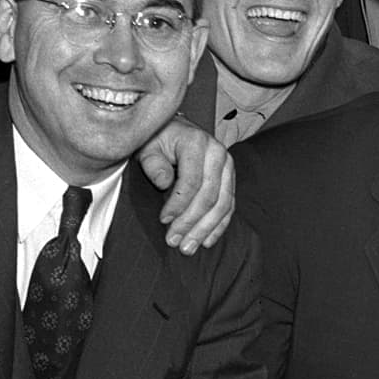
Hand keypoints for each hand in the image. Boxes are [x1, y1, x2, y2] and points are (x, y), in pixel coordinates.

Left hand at [136, 120, 232, 255]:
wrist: (174, 131)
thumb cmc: (158, 139)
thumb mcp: (148, 146)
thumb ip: (153, 163)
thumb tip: (163, 182)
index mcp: (198, 143)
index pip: (192, 181)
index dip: (178, 204)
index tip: (163, 220)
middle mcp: (218, 154)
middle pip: (210, 196)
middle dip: (192, 222)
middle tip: (175, 241)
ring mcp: (227, 168)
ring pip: (223, 205)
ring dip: (205, 229)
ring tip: (188, 247)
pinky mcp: (230, 180)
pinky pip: (229, 207)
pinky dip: (218, 226)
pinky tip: (206, 241)